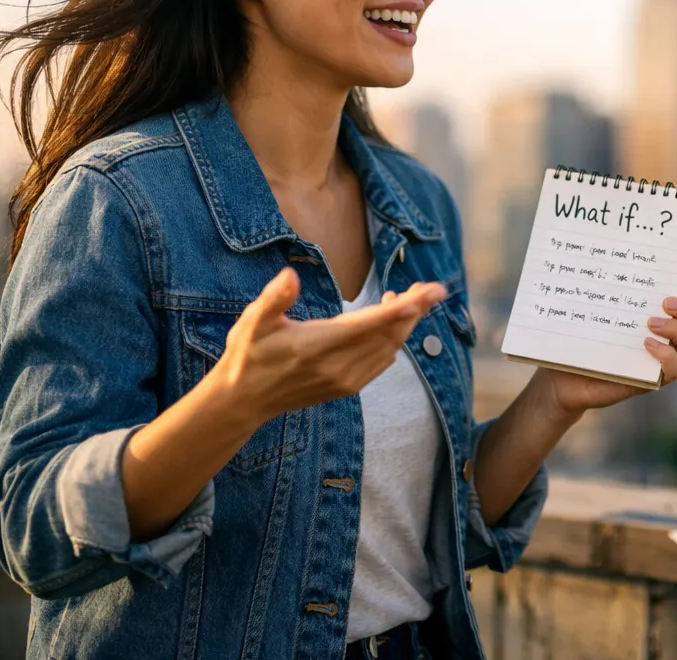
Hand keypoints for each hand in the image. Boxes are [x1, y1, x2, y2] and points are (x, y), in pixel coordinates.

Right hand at [210, 268, 447, 425]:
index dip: (405, 307)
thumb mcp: (253, 322)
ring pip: (390, 349)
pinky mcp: (347, 387)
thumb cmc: (248, 355)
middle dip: (415, 310)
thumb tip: (290, 275)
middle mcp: (337, 366)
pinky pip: (382, 362)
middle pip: (390, 335)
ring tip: (410, 298)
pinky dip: (394, 341)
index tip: (432, 292)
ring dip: (406, 324)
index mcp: (318, 345)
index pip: (372, 324)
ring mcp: (344, 380)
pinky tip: (390, 323)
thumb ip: (274, 298)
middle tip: (429, 288)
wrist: (243, 401)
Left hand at [535, 278, 676, 414]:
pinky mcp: (653, 379)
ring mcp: (665, 358)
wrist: (563, 375)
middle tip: (664, 303)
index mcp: (668, 311)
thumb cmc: (584, 332)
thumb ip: (612, 280)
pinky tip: (644, 345)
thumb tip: (609, 245)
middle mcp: (674, 334)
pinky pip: (676, 371)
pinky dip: (666, 356)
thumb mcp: (601, 302)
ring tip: (649, 324)